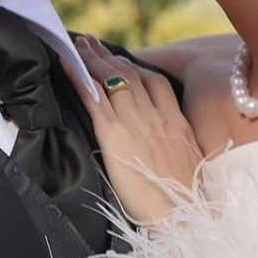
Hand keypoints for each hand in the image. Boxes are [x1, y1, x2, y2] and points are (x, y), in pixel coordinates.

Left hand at [68, 38, 202, 223]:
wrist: (181, 214)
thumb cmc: (186, 201)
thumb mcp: (190, 167)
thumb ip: (177, 150)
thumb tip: (167, 151)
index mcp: (176, 123)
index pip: (155, 83)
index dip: (136, 67)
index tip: (122, 58)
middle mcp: (157, 116)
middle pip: (130, 74)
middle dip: (109, 56)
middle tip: (91, 42)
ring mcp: (136, 122)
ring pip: (112, 79)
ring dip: (93, 59)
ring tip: (78, 45)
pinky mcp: (115, 134)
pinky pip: (94, 98)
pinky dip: (80, 78)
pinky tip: (67, 65)